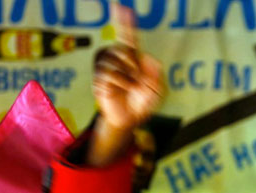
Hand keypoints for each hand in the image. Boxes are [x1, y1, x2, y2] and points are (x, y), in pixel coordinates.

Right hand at [88, 5, 163, 165]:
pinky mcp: (98, 79)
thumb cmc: (143, 103)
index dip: (125, 22)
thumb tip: (148, 59)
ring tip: (130, 86)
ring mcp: (106, 68)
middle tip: (138, 79)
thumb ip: (156, 75)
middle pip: (122, 48)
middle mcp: (118, 59)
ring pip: (112, 60)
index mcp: (133, 58)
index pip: (128, 37)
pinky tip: (120, 90)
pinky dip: (118, 83)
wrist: (130, 119)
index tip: (122, 7)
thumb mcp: (157, 91)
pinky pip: (106, 74)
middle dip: (133, 64)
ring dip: (125, 76)